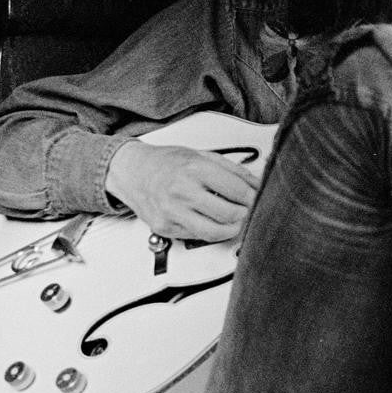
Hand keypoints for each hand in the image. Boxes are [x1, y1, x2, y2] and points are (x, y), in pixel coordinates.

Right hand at [104, 140, 259, 241]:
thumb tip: (257, 183)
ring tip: (234, 220)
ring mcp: (172, 212)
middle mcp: (182, 192)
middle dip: (245, 214)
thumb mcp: (202, 155)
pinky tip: (212, 221)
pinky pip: (197, 237)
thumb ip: (233, 170)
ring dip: (231, 229)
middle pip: (229, 214)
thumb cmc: (166, 162)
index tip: (258, 199)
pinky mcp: (165, 228)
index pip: (238, 191)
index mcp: (195, 169)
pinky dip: (211, 231)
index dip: (254, 198)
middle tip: (248, 210)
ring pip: (215, 232)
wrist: (133, 171)